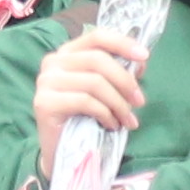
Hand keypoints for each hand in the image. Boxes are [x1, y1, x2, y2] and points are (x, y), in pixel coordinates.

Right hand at [27, 28, 146, 144]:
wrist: (62, 153)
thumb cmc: (85, 118)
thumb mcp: (105, 91)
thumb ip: (119, 73)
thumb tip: (140, 61)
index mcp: (68, 53)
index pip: (96, 37)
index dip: (122, 43)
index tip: (144, 56)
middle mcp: (53, 62)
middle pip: (98, 60)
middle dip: (125, 81)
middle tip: (139, 102)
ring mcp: (46, 81)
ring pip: (94, 82)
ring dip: (118, 103)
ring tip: (127, 121)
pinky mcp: (45, 102)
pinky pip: (85, 101)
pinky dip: (105, 114)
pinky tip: (111, 125)